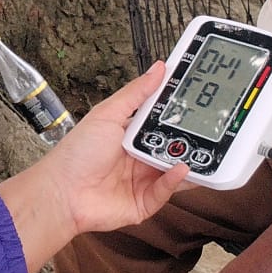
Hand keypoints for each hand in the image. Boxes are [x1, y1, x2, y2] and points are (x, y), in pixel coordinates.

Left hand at [0, 63, 186, 272]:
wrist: (61, 192)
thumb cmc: (77, 153)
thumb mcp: (108, 114)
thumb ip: (136, 93)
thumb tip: (159, 68)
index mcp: (129, 135)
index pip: (161, 122)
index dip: (178, 114)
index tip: (198, 102)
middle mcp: (138, 158)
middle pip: (171, 146)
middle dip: (188, 138)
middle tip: (209, 126)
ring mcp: (142, 181)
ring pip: (173, 170)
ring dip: (187, 160)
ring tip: (206, 149)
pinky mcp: (144, 203)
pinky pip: (166, 191)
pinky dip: (174, 180)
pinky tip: (181, 168)